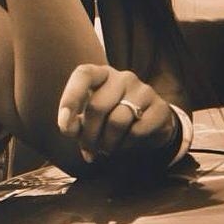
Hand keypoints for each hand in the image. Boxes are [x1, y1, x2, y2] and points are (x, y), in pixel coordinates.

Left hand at [57, 64, 176, 163]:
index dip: (70, 98)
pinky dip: (126, 145)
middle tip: (89, 149)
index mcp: (100, 75)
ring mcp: (143, 90)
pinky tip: (125, 145)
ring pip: (117, 121)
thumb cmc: (110, 118)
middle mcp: (122, 77)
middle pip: (98, 106)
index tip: (64, 124)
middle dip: (89, 135)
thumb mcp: (89, 119)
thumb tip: (69, 130)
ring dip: (107, 143)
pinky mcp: (160, 107)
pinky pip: (137, 131)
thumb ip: (76, 123)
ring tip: (106, 149)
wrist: (149, 125)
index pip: (83, 75)